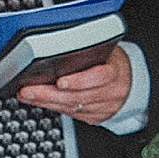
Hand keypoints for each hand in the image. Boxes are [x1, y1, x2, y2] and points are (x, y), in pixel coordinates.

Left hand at [17, 42, 133, 124]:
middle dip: (49, 94)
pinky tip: (39, 101)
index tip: (59, 81)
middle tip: (29, 90)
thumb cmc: (114, 62)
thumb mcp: (109, 50)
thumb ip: (90, 49)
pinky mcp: (93, 118)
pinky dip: (52, 107)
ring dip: (45, 102)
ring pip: (71, 108)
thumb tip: (61, 40)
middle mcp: (109, 94)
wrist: (131, 84)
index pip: (99, 78)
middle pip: (77, 97)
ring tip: (27, 95)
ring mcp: (101, 108)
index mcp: (115, 73)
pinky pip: (71, 114)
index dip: (79, 81)